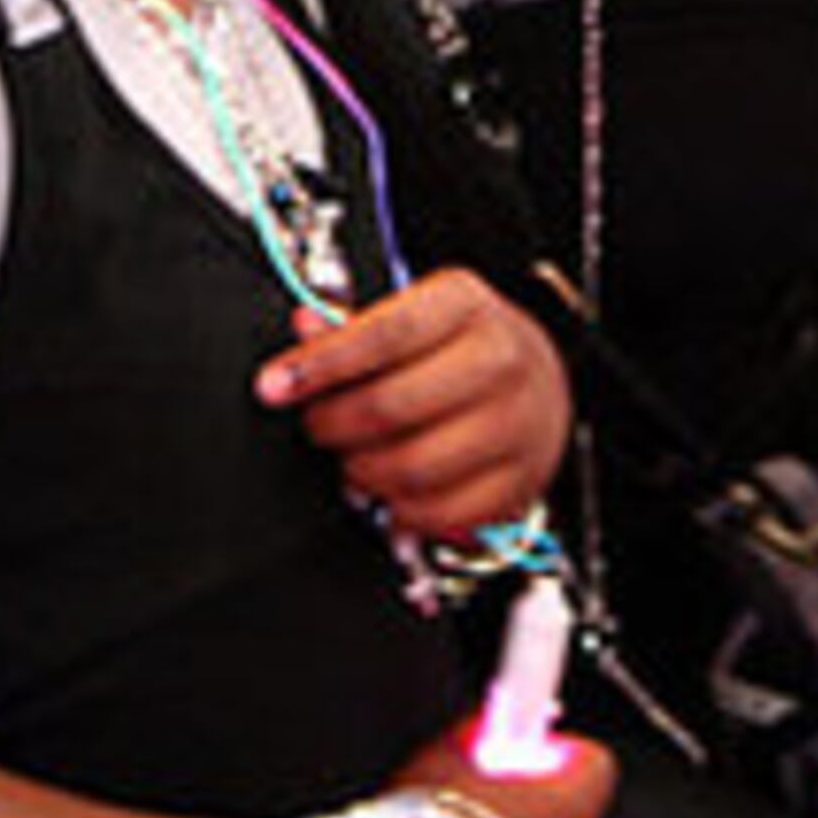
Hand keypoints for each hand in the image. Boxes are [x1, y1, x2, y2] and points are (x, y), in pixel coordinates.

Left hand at [258, 266, 571, 540]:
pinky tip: (393, 491)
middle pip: (390, 406)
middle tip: (319, 424)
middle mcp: (497, 359)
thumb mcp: (414, 311)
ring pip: (413, 467)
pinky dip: (404, 510)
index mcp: (463, 305)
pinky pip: (444, 512)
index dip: (321, 364)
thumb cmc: (465, 344)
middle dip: (333, 424)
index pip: (384, 335)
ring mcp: (515, 423)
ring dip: (363, 473)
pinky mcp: (521, 479)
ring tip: (354, 459)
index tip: (275, 385)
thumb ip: (353, 325)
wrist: (542, 377)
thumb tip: (305, 331)